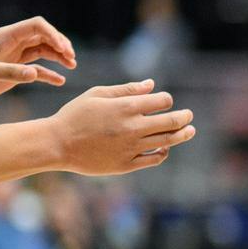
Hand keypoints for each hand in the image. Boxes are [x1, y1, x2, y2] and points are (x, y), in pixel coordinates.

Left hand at [0, 17, 76, 111]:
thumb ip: (9, 72)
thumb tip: (34, 74)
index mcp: (3, 37)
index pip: (36, 27)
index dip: (53, 35)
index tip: (64, 51)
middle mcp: (10, 45)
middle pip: (43, 37)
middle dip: (60, 45)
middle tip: (71, 59)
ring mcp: (12, 59)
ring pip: (42, 51)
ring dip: (58, 56)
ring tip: (72, 66)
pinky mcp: (12, 73)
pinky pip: (37, 70)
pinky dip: (49, 74)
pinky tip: (60, 81)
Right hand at [50, 81, 195, 175]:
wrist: (57, 143)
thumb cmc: (76, 115)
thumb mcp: (98, 95)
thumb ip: (127, 89)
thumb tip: (152, 85)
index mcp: (126, 107)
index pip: (161, 101)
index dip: (167, 100)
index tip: (165, 101)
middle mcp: (132, 127)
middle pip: (170, 122)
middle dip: (184, 117)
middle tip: (189, 116)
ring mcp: (131, 147)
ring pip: (167, 141)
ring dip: (182, 135)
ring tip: (190, 131)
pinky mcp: (127, 164)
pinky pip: (154, 159)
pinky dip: (164, 153)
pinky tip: (165, 148)